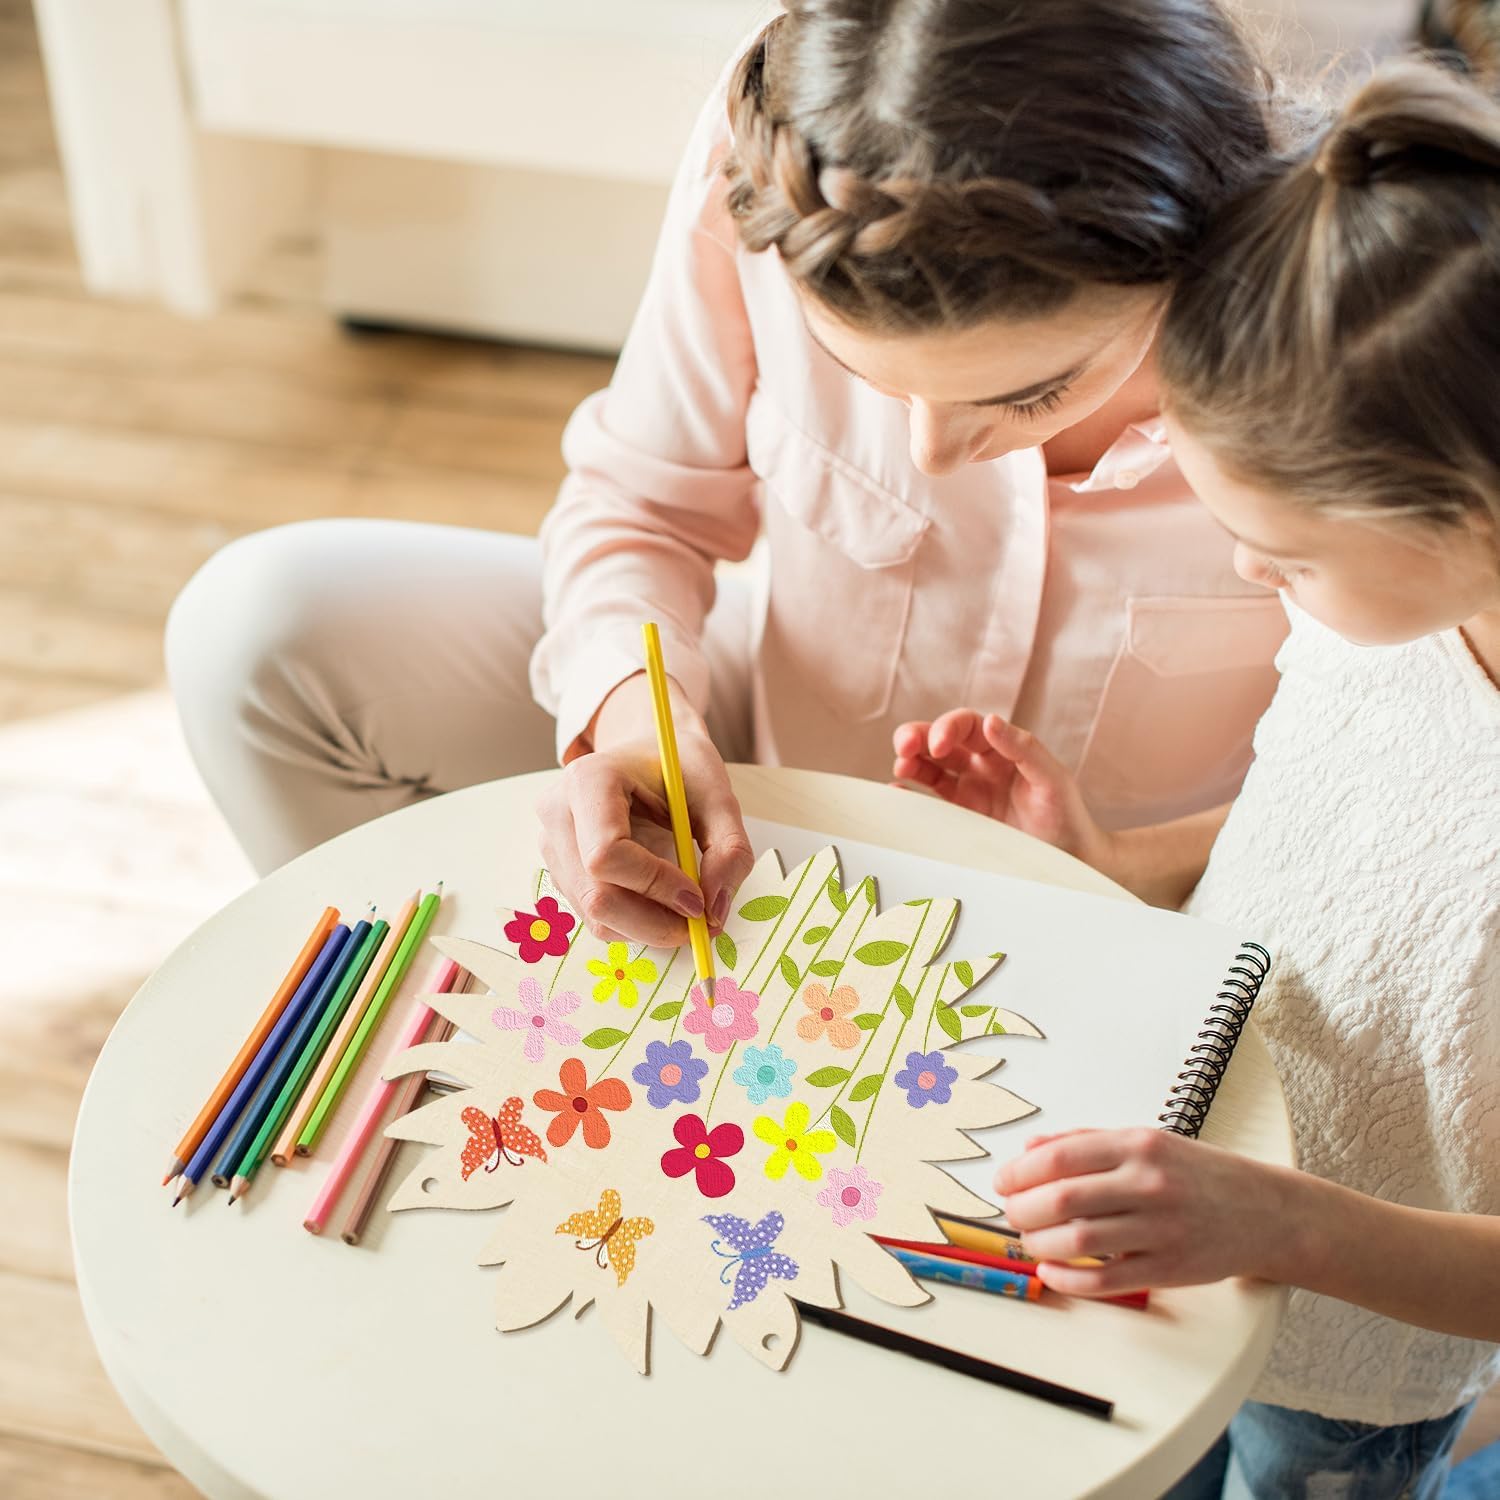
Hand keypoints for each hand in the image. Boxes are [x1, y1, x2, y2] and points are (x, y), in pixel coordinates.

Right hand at [536, 680, 753, 948]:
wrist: (647, 754)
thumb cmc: (679, 767)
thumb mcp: (718, 794)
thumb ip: (729, 848)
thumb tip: (714, 911)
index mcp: (588, 780)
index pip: (606, 854)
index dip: (655, 886)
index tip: (698, 900)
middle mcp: (557, 813)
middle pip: (596, 896)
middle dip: (654, 922)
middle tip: (701, 926)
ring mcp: (552, 844)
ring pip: (595, 914)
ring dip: (648, 927)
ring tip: (687, 911)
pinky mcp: (561, 869)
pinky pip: (595, 915)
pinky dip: (635, 923)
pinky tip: (662, 902)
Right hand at [892, 710, 1110, 865]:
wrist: (1073, 862)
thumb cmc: (1068, 818)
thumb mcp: (1053, 780)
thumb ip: (1024, 748)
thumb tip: (990, 720)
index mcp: (1004, 749)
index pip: (968, 726)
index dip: (949, 727)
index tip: (939, 745)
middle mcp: (984, 765)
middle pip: (942, 740)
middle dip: (919, 737)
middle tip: (903, 747)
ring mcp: (970, 790)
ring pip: (931, 766)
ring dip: (911, 760)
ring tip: (900, 764)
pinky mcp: (962, 817)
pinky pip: (931, 799)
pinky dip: (911, 793)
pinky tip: (898, 793)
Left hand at [995, 1128, 1298, 1295]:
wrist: (1267, 1212)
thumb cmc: (1200, 1174)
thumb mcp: (1147, 1141)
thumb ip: (1086, 1142)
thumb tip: (1030, 1150)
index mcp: (1138, 1144)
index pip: (1059, 1157)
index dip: (1019, 1172)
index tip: (1003, 1183)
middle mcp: (1148, 1183)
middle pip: (1062, 1200)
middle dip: (1022, 1210)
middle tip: (1011, 1215)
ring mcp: (1160, 1229)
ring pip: (1077, 1242)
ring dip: (1039, 1246)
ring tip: (1029, 1242)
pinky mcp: (1169, 1269)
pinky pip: (1105, 1281)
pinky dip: (1068, 1280)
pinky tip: (1052, 1272)